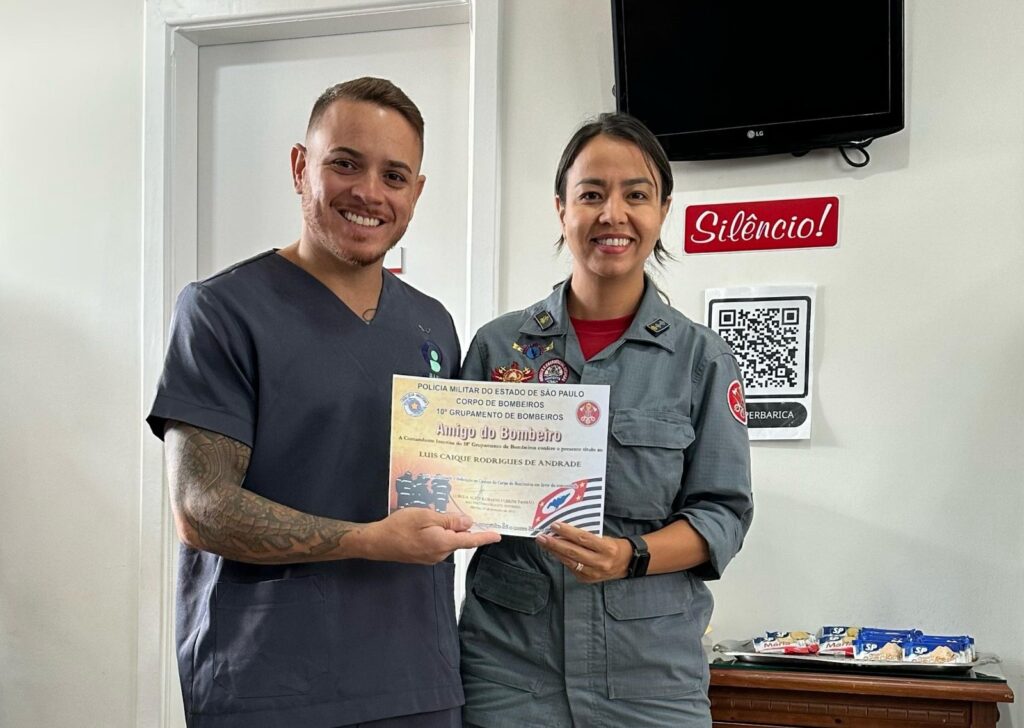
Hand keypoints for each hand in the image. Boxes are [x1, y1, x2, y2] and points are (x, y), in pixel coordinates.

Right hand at [358, 507, 500, 564]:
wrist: (376, 543)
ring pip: (448, 541)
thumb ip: (448, 521)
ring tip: (437, 516)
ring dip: (448, 530)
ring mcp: (431, 557)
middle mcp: (440, 554)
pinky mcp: (423, 556)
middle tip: (461, 511)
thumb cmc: (399, 527)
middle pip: (458, 539)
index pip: (470, 540)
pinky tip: (429, 525)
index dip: (484, 537)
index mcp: (443, 543)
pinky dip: (439, 534)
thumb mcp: (426, 516)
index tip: (498, 536)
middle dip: (462, 528)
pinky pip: (438, 544)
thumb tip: (468, 523)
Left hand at [536, 522, 630, 583]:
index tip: (554, 526)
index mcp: (607, 548)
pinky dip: (562, 559)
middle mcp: (600, 562)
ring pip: (570, 562)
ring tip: (544, 544)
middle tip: (542, 537)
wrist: (627, 563)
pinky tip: (554, 552)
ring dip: (555, 552)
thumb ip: (587, 536)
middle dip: (555, 544)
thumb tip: (565, 531)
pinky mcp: (588, 580)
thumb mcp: (605, 537)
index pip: (583, 539)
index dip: (567, 532)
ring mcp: (594, 573)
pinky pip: (572, 568)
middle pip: (573, 552)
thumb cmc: (615, 546)